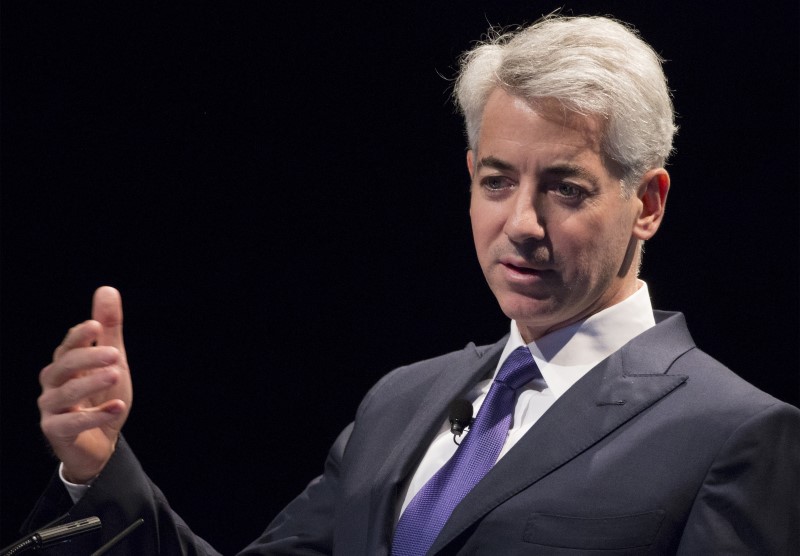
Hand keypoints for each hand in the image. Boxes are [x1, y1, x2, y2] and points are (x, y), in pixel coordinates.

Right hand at [38, 286, 131, 482]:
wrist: (100, 442)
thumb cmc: (102, 396)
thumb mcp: (111, 361)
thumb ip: (109, 329)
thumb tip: (107, 289)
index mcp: (66, 364)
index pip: (68, 345)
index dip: (79, 335)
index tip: (96, 325)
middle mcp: (53, 384)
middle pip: (65, 366)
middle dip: (88, 357)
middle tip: (115, 353)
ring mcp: (51, 409)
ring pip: (66, 393)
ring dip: (91, 383)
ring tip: (115, 374)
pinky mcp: (56, 432)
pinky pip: (71, 423)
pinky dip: (95, 415)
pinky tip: (118, 406)